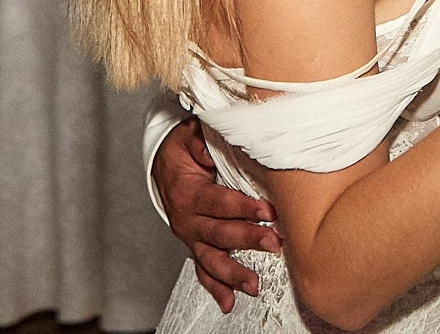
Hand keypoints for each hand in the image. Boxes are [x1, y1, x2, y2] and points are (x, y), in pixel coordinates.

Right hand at [153, 120, 280, 311]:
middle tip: (274, 242)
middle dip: (247, 239)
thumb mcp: (188, 136)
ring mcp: (193, 237)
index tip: (268, 210)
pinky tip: (229, 303)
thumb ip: (201, 137)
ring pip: (212, 259)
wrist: (164, 167)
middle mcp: (188, 220)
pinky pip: (204, 270)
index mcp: (188, 193)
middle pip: (219, 233)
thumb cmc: (182, 150)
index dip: (242, 207)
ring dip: (233, 274)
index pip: (218, 202)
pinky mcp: (197, 246)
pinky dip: (216, 288)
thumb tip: (213, 139)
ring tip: (254, 285)